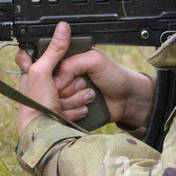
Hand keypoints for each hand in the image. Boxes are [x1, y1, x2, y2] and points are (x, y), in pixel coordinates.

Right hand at [15, 22, 155, 135]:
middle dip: (67, 90)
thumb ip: (72, 63)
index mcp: (67, 62)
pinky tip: (86, 107)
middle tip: (84, 84)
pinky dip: (73, 113)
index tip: (66, 80)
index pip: (47, 70)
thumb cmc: (115, 76)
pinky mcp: (71, 111)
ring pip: (55, 103)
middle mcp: (64, 79)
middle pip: (49, 89)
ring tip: (90, 95)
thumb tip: (55, 81)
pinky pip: (63, 115)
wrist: (128, 100)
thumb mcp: (94, 60)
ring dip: (73, 101)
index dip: (56, 77)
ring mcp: (67, 96)